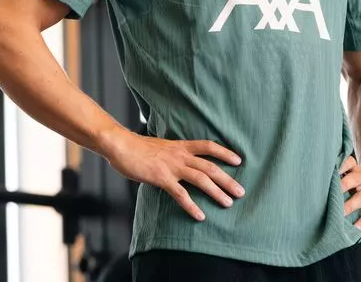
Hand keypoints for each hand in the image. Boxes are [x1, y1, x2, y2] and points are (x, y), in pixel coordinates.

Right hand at [102, 130, 244, 220]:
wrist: (119, 144)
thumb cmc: (135, 147)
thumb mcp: (159, 147)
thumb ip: (171, 155)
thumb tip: (178, 164)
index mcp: (180, 146)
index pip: (208, 146)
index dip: (224, 152)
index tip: (239, 160)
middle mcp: (179, 155)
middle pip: (210, 166)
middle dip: (227, 179)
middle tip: (241, 192)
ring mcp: (171, 166)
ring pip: (201, 179)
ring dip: (216, 192)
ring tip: (228, 203)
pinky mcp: (161, 178)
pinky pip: (180, 194)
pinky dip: (191, 206)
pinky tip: (200, 216)